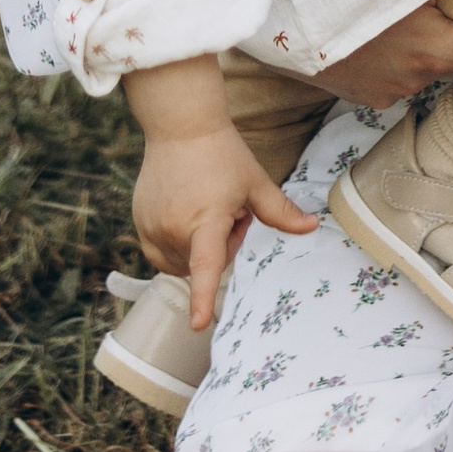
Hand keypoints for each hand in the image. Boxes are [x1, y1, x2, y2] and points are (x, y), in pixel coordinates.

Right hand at [124, 61, 320, 330]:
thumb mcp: (255, 183)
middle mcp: (174, 228)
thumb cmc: (223, 155)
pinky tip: (186, 211)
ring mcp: (152, 227)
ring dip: (195, 245)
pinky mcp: (138, 223)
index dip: (202, 297)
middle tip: (225, 208)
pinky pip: (161, 254)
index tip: (197, 324)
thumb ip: (282, 213)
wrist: (181, 127)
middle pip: (203, 265)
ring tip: (204, 206)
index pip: (206, 266)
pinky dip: (176, 244)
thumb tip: (314, 227)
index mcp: (206, 220)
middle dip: (219, 244)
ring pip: (181, 262)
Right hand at [310, 2, 452, 112]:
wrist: (277, 14)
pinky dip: (394, 54)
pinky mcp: (362, 96)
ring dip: (423, 43)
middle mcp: (415, 79)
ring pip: (425, 65)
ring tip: (408, 10)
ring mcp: (386, 92)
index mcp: (436, 49)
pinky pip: (394, 75)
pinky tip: (377, 27)